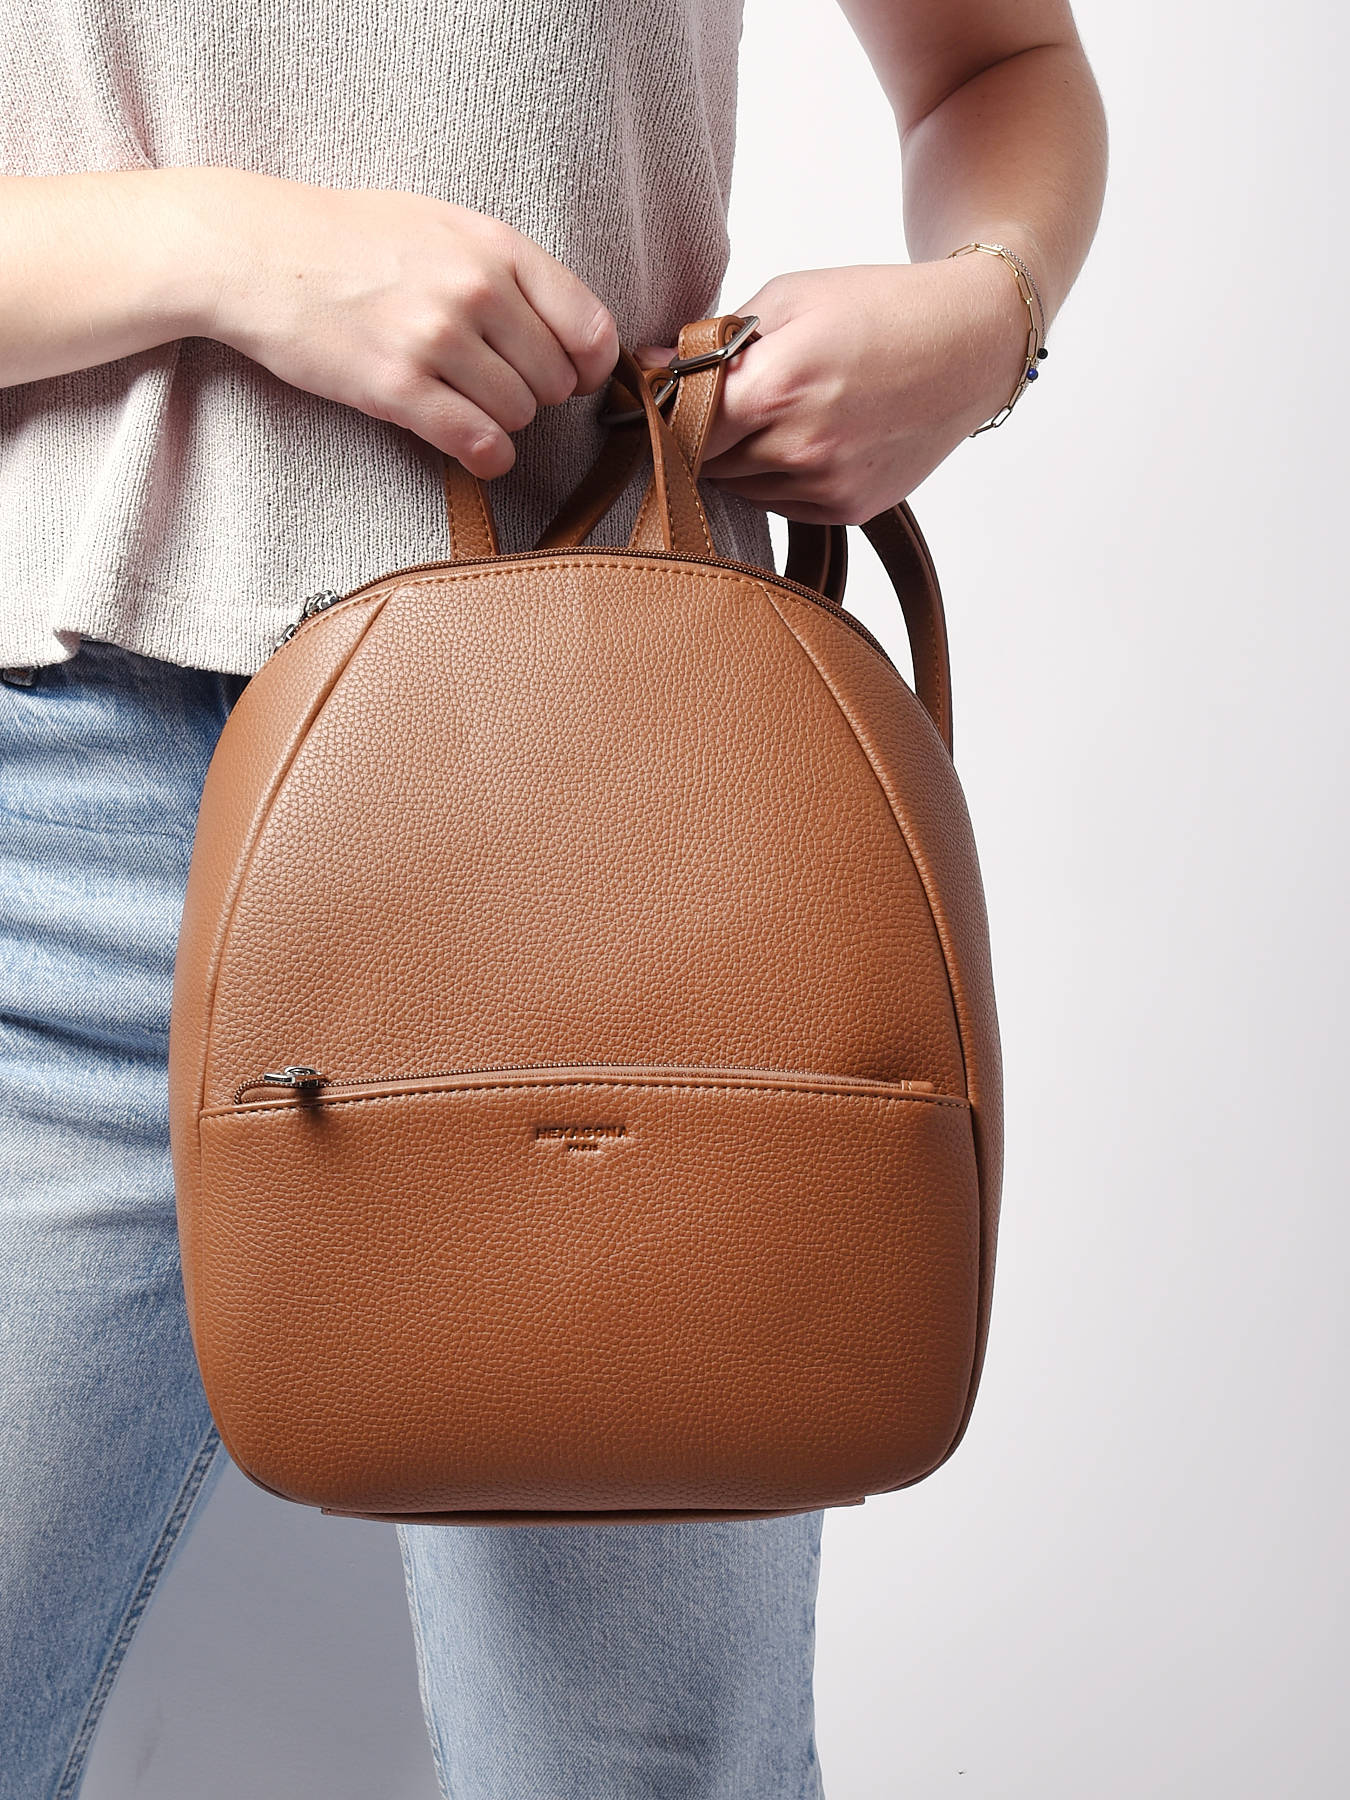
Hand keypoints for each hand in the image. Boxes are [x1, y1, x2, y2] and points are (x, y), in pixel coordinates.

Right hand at [187, 168, 619, 478]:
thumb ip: (510, 272)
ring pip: (518, 415)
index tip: (573, 378)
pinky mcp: (396, 388)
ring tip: (466, 404)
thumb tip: (576, 337)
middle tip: (494, 386)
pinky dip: (487, 457)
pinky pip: (477, 443)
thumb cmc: (351, 239)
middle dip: (534, 395)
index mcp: (495, 246)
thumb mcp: (444, 226)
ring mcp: (435, 339)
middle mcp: (473, 290)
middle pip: (554, 382)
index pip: (589, 327)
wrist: (257, 251)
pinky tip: (476, 451)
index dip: (590, 367)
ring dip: (502, 423)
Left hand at [633, 257, 1032, 524]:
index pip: (680, 422)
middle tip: (719, 400)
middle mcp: (799, 446)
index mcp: (776, 385)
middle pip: (704, 462)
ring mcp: (825, 485)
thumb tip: (649, 365)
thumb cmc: (880, 308)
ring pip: (738, 487)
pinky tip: (800, 437)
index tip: (659, 396)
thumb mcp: (791, 297)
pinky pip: (778, 503)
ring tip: (772, 413)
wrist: (971, 344)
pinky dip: (773, 476)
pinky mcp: (847, 508)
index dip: (664, 409)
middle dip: (699, 433)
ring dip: (736, 457)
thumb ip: (714, 338)